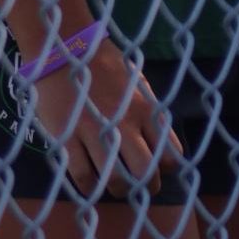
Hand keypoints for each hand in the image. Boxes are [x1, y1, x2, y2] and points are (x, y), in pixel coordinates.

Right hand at [29, 39, 183, 198]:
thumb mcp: (137, 83)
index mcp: (145, 109)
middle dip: (146, 188)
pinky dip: (89, 187)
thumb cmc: (107, 64)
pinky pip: (83, 177)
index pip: (169, 153)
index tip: (161, 170)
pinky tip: (91, 183)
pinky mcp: (68, 138)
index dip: (167, 168)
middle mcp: (124, 124)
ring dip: (118, 190)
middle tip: (141, 190)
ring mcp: (95, 133)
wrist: (68, 47)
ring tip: (117, 188)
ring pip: (115, 181)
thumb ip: (150, 111)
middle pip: (145, 173)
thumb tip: (162, 141)